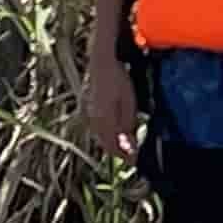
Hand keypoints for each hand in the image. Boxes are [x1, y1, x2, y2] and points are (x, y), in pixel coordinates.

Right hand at [85, 52, 138, 166]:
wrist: (101, 61)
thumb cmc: (117, 80)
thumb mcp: (128, 103)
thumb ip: (127, 125)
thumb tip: (128, 146)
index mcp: (103, 122)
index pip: (112, 148)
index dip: (123, 157)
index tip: (134, 162)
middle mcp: (93, 120)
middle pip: (105, 144)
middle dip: (118, 152)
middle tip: (131, 156)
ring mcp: (88, 113)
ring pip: (100, 135)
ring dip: (112, 142)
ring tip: (124, 145)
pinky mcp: (88, 106)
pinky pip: (97, 126)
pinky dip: (106, 132)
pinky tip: (114, 129)